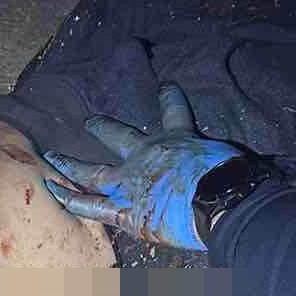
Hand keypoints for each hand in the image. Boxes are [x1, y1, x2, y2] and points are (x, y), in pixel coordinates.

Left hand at [42, 83, 241, 250]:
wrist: (220, 199)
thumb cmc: (234, 180)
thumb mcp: (232, 162)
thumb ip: (223, 166)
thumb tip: (243, 180)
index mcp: (179, 140)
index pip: (175, 112)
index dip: (170, 98)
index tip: (165, 86)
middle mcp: (148, 155)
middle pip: (119, 136)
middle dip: (103, 128)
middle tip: (90, 120)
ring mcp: (131, 182)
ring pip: (93, 170)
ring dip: (71, 163)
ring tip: (53, 156)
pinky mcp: (124, 208)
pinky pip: (89, 203)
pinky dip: (69, 196)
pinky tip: (51, 189)